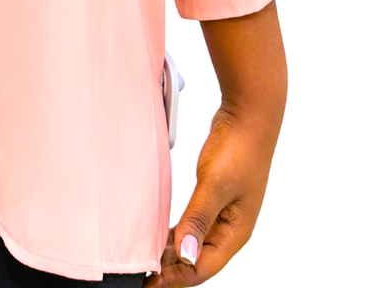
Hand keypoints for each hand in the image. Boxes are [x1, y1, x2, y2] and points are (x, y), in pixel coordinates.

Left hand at [145, 102, 278, 286]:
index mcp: (235, 233)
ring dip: (173, 252)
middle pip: (198, 260)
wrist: (248, 117)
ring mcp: (223, 213)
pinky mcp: (214, 198)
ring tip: (146, 258)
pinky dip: (178, 233)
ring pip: (195, 243)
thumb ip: (199, 219)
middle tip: (141, 273)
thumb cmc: (238, 149)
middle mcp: (230, 229)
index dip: (176, 278)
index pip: (203, 268)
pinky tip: (161, 234)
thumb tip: (186, 255)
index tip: (149, 283)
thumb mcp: (215, 184)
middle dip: (172, 270)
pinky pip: (194, 225)